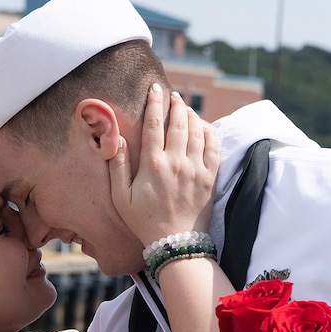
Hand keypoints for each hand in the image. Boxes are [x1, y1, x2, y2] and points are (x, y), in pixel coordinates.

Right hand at [107, 83, 219, 245]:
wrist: (175, 243)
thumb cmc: (143, 221)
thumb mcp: (120, 197)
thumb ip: (117, 166)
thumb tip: (117, 139)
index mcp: (152, 164)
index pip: (154, 123)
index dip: (155, 102)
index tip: (155, 88)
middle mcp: (176, 162)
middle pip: (178, 122)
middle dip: (176, 104)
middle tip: (174, 95)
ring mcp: (196, 169)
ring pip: (197, 130)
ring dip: (192, 115)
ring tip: (186, 108)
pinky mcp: (210, 177)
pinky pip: (214, 146)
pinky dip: (209, 131)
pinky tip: (204, 126)